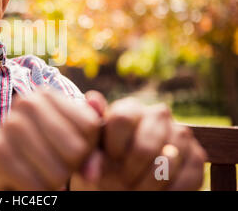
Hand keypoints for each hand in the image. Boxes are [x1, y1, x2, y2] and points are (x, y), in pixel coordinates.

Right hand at [0, 87, 101, 189]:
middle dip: (70, 167)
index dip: (87, 148)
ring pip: (58, 172)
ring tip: (38, 173)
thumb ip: (89, 150)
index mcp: (46, 95)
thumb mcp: (68, 145)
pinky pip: (37, 185)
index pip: (91, 126)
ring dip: (52, 182)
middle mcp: (27, 102)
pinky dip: (37, 192)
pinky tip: (26, 183)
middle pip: (76, 150)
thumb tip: (93, 173)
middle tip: (52, 165)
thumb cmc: (38, 154)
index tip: (68, 149)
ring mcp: (10, 124)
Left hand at [75, 96, 206, 190]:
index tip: (109, 160)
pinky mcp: (197, 155)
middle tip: (122, 182)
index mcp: (130, 107)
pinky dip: (171, 191)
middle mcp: (158, 115)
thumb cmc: (106, 162)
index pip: (122, 119)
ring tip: (136, 188)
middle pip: (145, 145)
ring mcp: (180, 133)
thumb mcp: (93, 147)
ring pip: (167, 162)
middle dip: (130, 171)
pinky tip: (156, 192)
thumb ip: (92, 125)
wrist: (126, 180)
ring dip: (148, 184)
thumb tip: (93, 98)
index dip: (114, 147)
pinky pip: (189, 176)